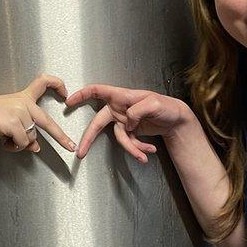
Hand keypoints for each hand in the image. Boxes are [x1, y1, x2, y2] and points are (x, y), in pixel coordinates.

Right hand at [0, 74, 75, 152]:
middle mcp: (24, 103)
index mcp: (23, 97)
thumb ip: (25, 131)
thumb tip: (36, 147)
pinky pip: (22, 142)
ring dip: (20, 143)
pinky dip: (14, 146)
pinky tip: (4, 142)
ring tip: (7, 139)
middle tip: (70, 147)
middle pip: (47, 121)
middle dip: (60, 137)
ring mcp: (19, 112)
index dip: (57, 84)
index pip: (43, 82)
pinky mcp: (14, 123)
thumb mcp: (9, 120)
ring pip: (31, 137)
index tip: (65, 92)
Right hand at [65, 84, 194, 162]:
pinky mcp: (131, 132)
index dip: (82, 95)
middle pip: (98, 123)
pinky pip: (129, 143)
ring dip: (132, 149)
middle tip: (80, 152)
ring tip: (145, 156)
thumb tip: (127, 123)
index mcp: (122, 97)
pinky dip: (139, 149)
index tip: (68, 100)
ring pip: (120, 139)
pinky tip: (150, 151)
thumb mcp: (155, 104)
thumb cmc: (168, 106)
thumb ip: (137, 111)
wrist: (178, 120)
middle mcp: (120, 109)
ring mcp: (124, 121)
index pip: (98, 91)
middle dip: (89, 138)